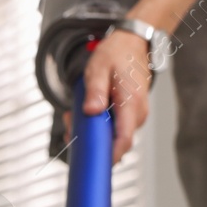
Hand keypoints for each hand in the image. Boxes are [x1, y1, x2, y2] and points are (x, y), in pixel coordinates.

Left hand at [61, 29, 151, 162]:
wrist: (132, 43)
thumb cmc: (116, 54)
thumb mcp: (99, 68)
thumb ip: (95, 91)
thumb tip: (91, 111)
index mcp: (131, 104)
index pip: (124, 139)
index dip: (109, 156)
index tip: (93, 163)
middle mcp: (137, 114)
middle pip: (115, 141)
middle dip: (91, 140)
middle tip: (69, 126)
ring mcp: (135, 115)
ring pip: (113, 136)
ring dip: (92, 131)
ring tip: (73, 115)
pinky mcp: (130, 115)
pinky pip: (114, 128)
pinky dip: (98, 125)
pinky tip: (85, 113)